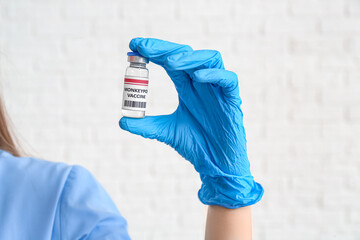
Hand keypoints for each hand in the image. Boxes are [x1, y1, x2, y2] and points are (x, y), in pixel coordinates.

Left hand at [119, 38, 262, 207]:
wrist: (216, 165)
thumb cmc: (197, 145)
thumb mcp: (167, 132)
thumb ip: (147, 126)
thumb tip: (122, 121)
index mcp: (187, 88)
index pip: (171, 61)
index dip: (155, 51)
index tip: (134, 46)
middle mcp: (201, 84)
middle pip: (187, 54)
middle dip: (166, 49)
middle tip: (146, 49)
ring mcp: (217, 90)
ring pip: (210, 59)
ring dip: (190, 57)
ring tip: (170, 63)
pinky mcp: (232, 100)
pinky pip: (228, 80)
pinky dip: (214, 75)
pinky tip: (197, 77)